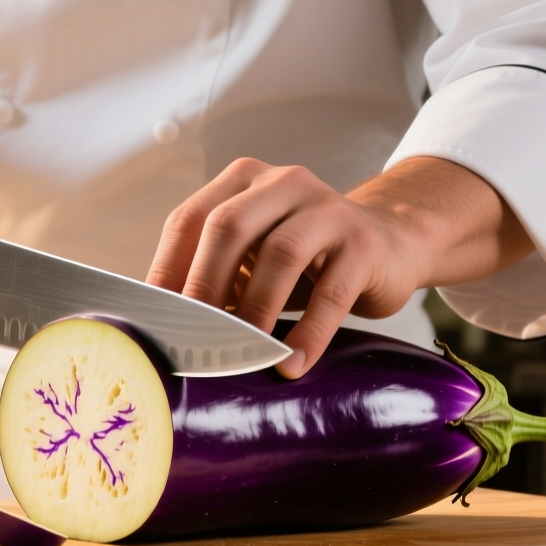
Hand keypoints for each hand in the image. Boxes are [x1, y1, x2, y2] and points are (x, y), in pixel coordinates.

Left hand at [146, 157, 532, 377]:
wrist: (390, 244)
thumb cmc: (303, 260)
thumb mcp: (252, 256)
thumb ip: (212, 274)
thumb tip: (160, 326)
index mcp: (242, 181)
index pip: (190, 219)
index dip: (167, 269)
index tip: (155, 320)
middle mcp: (282, 183)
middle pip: (228, 227)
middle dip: (204, 286)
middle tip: (191, 338)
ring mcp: (327, 208)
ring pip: (281, 253)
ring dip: (255, 310)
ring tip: (242, 354)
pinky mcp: (364, 243)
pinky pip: (332, 292)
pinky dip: (309, 333)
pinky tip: (293, 364)